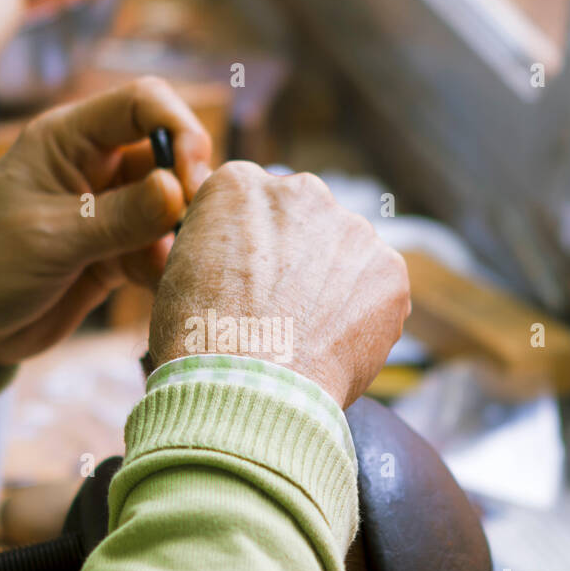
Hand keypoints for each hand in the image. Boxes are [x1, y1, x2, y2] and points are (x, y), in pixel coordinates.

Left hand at [0, 77, 213, 378]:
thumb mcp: (49, 238)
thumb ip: (119, 217)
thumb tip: (179, 191)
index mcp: (69, 139)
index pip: (142, 103)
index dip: (178, 127)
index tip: (191, 177)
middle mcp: (95, 168)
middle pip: (168, 155)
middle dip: (190, 188)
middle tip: (195, 228)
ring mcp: (108, 214)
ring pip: (172, 207)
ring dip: (183, 233)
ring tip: (179, 264)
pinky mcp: (116, 256)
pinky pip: (160, 252)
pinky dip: (168, 268)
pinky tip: (162, 288)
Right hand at [148, 162, 410, 407]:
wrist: (247, 385)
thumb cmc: (201, 339)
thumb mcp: (180, 272)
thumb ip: (219, 245)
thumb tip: (244, 258)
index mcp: (239, 185)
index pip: (254, 204)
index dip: (251, 248)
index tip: (247, 281)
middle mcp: (300, 191)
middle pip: (305, 220)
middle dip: (298, 258)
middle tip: (281, 310)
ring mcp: (351, 227)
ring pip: (346, 252)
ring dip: (334, 283)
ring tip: (308, 335)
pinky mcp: (388, 268)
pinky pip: (379, 287)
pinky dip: (365, 314)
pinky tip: (336, 344)